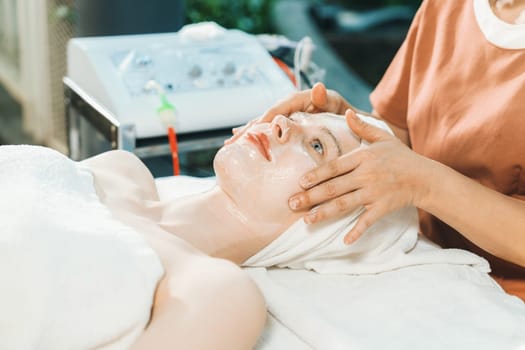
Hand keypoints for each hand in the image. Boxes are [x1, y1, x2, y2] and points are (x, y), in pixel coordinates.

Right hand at [224, 82, 351, 144]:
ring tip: (233, 142)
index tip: (251, 129)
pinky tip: (247, 140)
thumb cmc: (354, 121)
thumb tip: (318, 88)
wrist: (361, 127)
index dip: (265, 118)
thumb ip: (330, 100)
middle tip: (233, 140)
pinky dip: (261, 135)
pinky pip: (274, 130)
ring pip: (268, 123)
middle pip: (269, 115)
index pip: (280, 108)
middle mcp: (297, 105)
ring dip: (251, 132)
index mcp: (306, 99)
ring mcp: (294, 115)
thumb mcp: (344, 108)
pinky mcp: (294, 125)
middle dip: (251, 127)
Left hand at [288, 109, 430, 243]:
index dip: (316, 175)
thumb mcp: (383, 137)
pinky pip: (367, 221)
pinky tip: (344, 241)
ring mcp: (374, 193)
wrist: (425, 177)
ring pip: (344, 204)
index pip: (334, 167)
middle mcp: (366, 175)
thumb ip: (362, 127)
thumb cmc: (401, 157)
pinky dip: (357, 231)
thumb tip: (346, 112)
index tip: (300, 182)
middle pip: (333, 187)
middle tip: (292, 203)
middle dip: (310, 197)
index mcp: (364, 158)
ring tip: (306, 220)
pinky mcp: (383, 208)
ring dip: (324, 213)